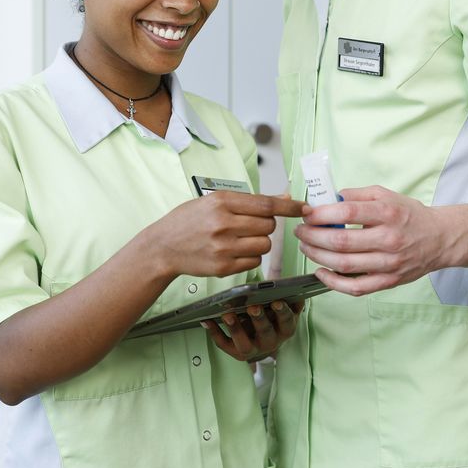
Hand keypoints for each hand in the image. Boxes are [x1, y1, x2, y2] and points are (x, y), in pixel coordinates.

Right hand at [143, 191, 307, 279]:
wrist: (162, 247)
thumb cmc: (188, 221)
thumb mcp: (214, 201)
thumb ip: (249, 201)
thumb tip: (283, 200)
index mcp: (222, 202)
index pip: (266, 205)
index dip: (290, 208)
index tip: (305, 208)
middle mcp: (223, 224)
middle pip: (268, 226)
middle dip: (266, 226)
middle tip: (249, 226)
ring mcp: (223, 247)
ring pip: (264, 245)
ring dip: (259, 242)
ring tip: (239, 239)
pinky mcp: (223, 267)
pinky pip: (254, 262)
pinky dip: (250, 257)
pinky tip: (233, 252)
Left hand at [205, 299, 301, 362]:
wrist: (262, 343)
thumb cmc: (272, 320)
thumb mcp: (283, 310)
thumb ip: (286, 299)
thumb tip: (287, 285)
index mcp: (284, 329)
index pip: (287, 321)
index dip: (283, 312)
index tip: (276, 301)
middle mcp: (271, 342)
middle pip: (266, 332)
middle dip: (259, 319)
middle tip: (253, 307)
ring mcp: (253, 349)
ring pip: (245, 343)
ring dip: (236, 328)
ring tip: (228, 314)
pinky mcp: (237, 352)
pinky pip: (224, 344)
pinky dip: (215, 332)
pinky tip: (208, 321)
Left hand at [293, 186, 454, 294]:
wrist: (440, 239)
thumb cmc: (410, 216)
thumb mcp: (387, 195)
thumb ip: (357, 195)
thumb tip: (328, 198)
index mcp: (388, 213)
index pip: (347, 212)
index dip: (321, 214)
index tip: (307, 213)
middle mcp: (389, 239)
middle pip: (341, 241)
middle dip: (313, 236)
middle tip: (300, 231)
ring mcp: (389, 263)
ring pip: (344, 265)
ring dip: (317, 256)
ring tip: (306, 247)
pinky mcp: (388, 281)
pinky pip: (356, 287)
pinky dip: (333, 282)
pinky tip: (320, 271)